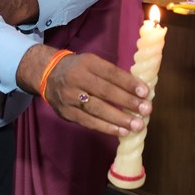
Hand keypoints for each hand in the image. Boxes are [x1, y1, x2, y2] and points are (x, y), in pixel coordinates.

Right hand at [16, 47, 150, 136]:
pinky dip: (106, 127)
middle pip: (105, 92)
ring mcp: (70, 97)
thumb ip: (112, 75)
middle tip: (146, 110)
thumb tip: (139, 90)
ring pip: (97, 109)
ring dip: (119, 119)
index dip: (129, 83)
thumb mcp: (93, 63)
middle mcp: (77, 79)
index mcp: (87, 63)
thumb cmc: (79, 69)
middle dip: (128, 102)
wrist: (47, 76)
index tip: (146, 92)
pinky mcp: (67, 113)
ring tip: (137, 125)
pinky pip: (89, 122)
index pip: (111, 73)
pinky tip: (121, 131)